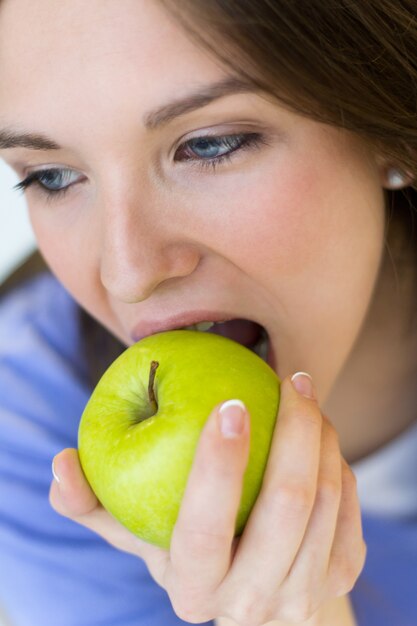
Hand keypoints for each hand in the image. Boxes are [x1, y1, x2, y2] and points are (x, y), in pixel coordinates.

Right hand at [50, 373, 365, 624]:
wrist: (246, 582)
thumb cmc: (180, 538)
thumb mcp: (134, 524)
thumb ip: (94, 500)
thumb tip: (60, 462)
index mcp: (192, 588)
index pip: (204, 528)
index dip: (217, 465)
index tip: (230, 403)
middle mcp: (250, 604)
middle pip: (287, 507)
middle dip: (295, 431)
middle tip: (292, 377)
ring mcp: (303, 596)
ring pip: (327, 500)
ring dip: (322, 434)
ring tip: (304, 393)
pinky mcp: (339, 578)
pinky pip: (350, 505)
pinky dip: (337, 459)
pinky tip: (320, 433)